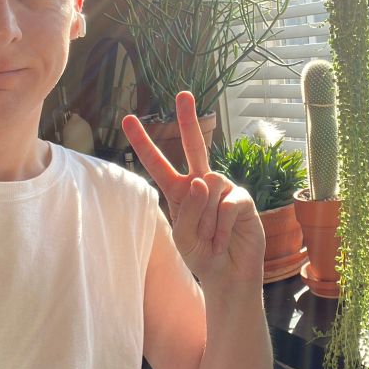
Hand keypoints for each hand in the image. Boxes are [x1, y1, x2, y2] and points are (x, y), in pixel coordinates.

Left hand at [122, 92, 264, 285]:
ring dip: (205, 220)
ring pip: (208, 188)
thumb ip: (188, 209)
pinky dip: (221, 226)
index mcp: (179, 191)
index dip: (143, 142)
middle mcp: (202, 183)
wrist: (228, 275)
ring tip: (211, 239)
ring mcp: (224, 189)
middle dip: (188, 120)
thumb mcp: (183, 236)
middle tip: (182, 94)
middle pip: (195, 146)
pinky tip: (224, 238)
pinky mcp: (242, 199)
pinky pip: (226, 204)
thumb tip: (204, 179)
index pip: (158, 164)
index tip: (127, 119)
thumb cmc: (201, 255)